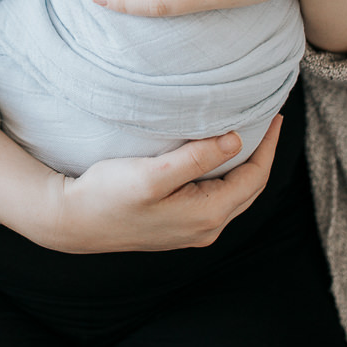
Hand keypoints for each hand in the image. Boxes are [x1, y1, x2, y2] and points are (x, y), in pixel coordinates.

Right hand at [35, 117, 282, 252]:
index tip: (274, 116)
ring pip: (233, 194)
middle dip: (262, 155)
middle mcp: (205, 229)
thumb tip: (236, 141)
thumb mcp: (153, 173)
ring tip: (249, 136)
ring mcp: (191, 231)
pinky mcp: (177, 226)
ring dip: (245, 166)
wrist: (72, 221)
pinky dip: (225, 176)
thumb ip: (196, 158)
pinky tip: (217, 158)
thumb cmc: (108, 195)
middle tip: (268, 122)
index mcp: (206, 216)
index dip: (267, 146)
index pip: (253, 177)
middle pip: (249, 188)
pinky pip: (216, 199)